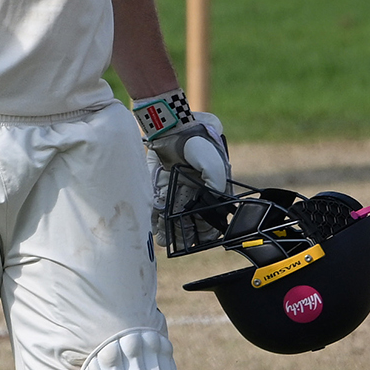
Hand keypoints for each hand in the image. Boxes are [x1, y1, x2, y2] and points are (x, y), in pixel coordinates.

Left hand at [132, 92, 230, 247]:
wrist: (172, 124)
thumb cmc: (197, 141)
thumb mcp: (213, 161)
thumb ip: (216, 180)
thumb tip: (215, 199)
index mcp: (209, 186)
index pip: (210, 214)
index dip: (207, 229)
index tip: (201, 240)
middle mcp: (193, 188)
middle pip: (189, 216)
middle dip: (185, 232)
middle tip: (178, 245)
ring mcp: (176, 185)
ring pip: (173, 212)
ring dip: (169, 227)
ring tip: (163, 241)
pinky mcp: (159, 181)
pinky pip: (158, 202)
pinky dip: (156, 215)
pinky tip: (153, 227)